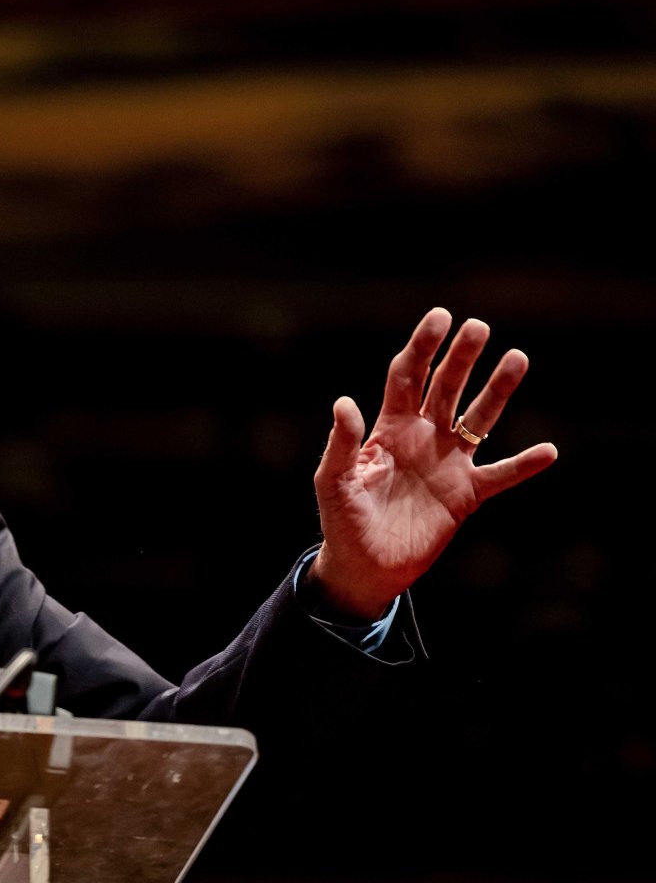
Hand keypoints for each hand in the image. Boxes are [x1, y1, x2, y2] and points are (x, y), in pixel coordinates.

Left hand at [308, 307, 557, 619]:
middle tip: (478, 327)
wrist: (364, 565)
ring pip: (478, 418)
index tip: (440, 317)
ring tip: (517, 358)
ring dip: (497, 390)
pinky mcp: (465, 495)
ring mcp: (447, 463)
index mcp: (389, 428)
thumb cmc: (343, 521)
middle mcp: (422, 437)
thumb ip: (342, 444)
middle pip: (446, 387)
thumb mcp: (333, 481)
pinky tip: (548, 451)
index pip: (408, 376)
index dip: (422, 347)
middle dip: (461, 357)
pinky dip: (524, 465)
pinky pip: (501, 475)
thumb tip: (345, 403)